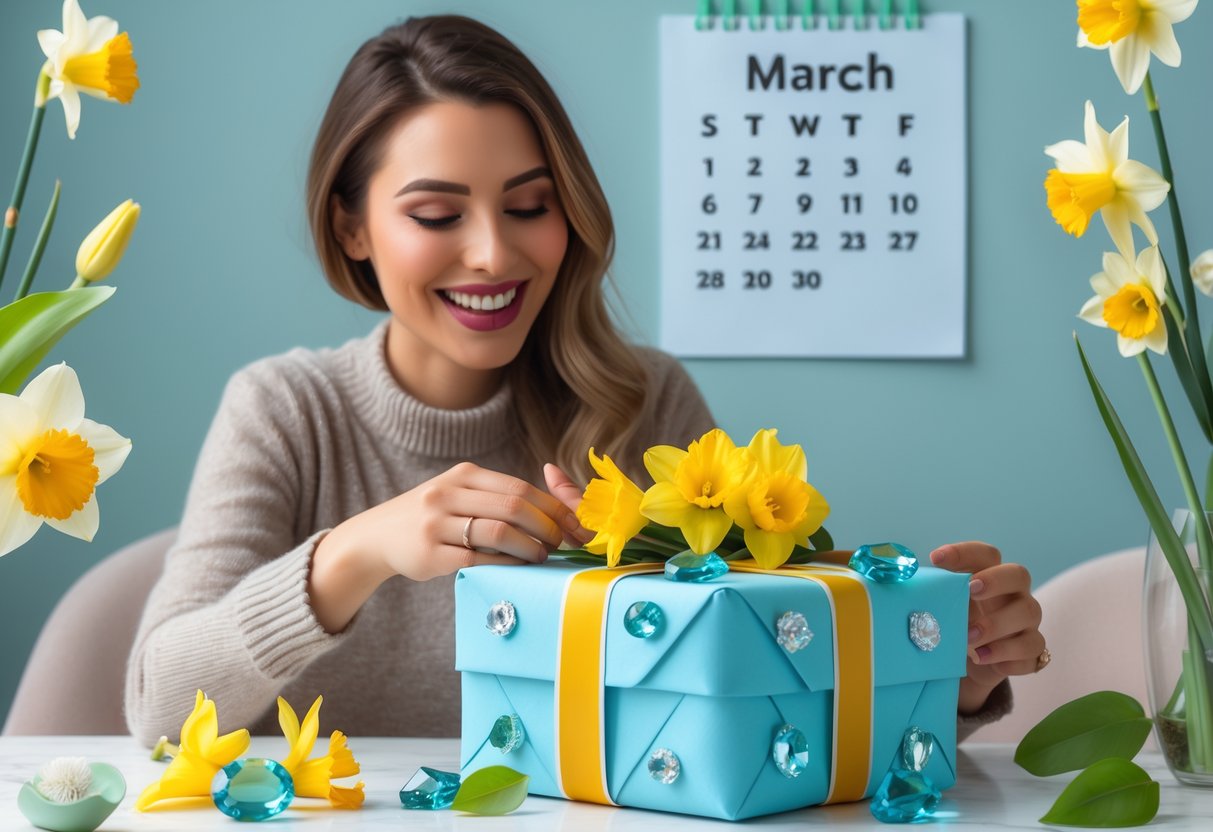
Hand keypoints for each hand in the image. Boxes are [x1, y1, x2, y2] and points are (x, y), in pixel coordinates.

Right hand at [308, 463, 584, 631]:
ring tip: (540, 557)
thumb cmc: (431, 516)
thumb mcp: (457, 491)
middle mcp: (449, 493)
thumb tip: (551, 501)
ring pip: (499, 532)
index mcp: (464, 475)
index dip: (552, 507)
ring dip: (529, 547)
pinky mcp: (431, 553)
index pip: (519, 487)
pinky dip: (504, 564)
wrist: (377, 536)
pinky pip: (478, 558)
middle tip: (560, 543)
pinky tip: (515, 569)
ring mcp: (437, 523)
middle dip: (546, 526)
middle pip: (514, 506)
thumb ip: (495, 494)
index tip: (571, 524)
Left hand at [929, 541, 1044, 714]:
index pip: (986, 554)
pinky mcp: (1031, 651)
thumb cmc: (956, 625)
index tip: (935, 558)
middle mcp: (1014, 595)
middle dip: (996, 580)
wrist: (972, 664)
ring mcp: (1027, 622)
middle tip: (971, 589)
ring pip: (1029, 613)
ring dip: (997, 624)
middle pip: (1019, 574)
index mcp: (990, 577)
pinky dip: (1007, 654)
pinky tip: (981, 658)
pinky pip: (1032, 649)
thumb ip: (931, 594)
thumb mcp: (943, 608)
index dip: (964, 552)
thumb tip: (898, 582)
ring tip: (968, 637)